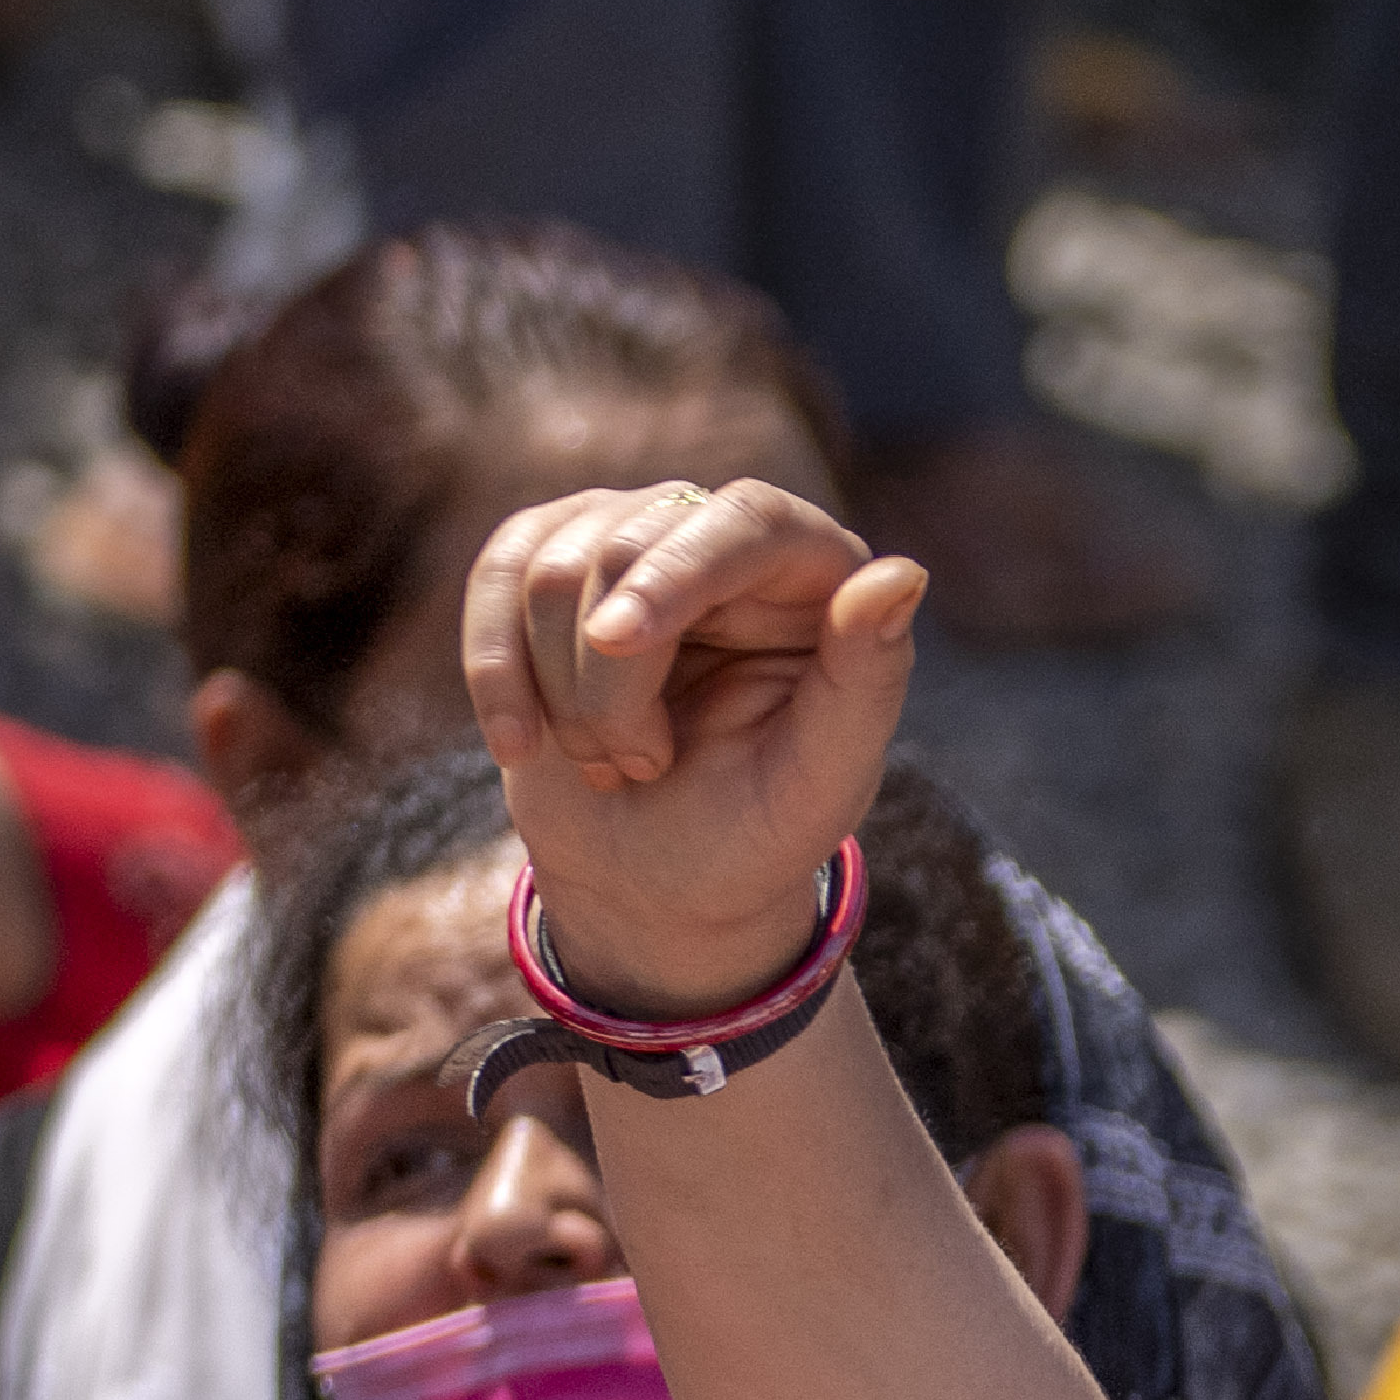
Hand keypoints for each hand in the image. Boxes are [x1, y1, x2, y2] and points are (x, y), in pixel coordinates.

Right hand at [461, 480, 922, 1029]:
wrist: (659, 879)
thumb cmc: (756, 832)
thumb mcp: (821, 780)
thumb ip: (867, 680)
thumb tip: (905, 573)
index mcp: (817, 574)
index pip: (744, 520)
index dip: (672, 571)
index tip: (614, 640)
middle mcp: (727, 536)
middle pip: (626, 549)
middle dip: (611, 686)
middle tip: (642, 769)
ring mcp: (634, 536)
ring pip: (552, 571)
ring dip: (563, 697)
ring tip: (613, 762)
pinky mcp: (553, 558)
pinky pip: (497, 576)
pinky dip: (494, 672)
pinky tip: (519, 744)